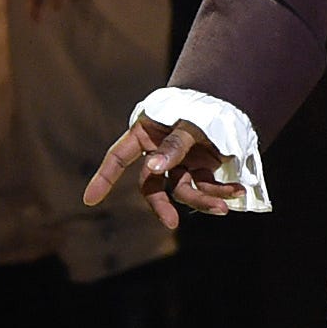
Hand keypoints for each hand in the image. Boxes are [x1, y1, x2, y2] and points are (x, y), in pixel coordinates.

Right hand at [83, 115, 245, 228]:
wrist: (233, 104)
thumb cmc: (204, 107)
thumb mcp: (188, 123)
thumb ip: (173, 146)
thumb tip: (154, 168)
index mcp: (145, 134)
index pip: (118, 157)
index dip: (104, 177)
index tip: (90, 200)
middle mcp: (158, 152)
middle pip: (151, 184)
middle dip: (162, 205)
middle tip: (171, 223)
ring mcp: (180, 162)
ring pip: (182, 190)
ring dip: (202, 200)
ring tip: (222, 207)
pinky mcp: (201, 168)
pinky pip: (205, 186)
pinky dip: (221, 191)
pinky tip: (236, 192)